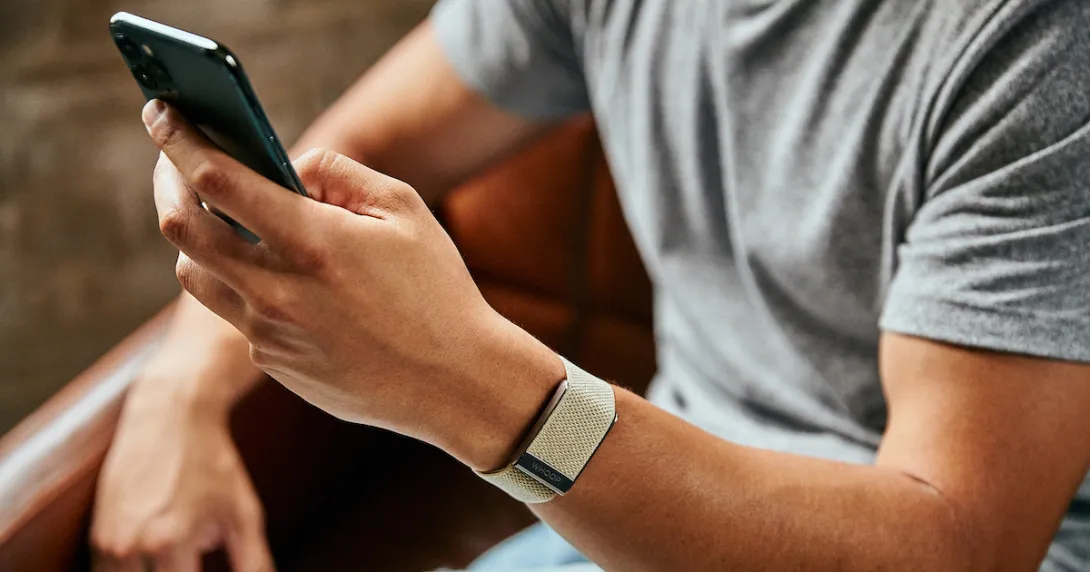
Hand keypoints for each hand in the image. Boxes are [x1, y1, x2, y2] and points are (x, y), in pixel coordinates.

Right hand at [92, 380, 271, 571]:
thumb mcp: (242, 510)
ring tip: (180, 549)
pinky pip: (110, 570)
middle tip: (194, 552)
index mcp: (169, 542)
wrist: (170, 412)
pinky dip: (134, 569)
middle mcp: (131, 545)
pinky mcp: (96, 531)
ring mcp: (108, 539)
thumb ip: (253, 558)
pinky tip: (160, 547)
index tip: (202, 566)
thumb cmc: (212, 461)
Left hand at [142, 100, 563, 470]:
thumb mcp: (404, 210)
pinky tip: (285, 281)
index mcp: (312, 242)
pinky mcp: (274, 363)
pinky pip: (237, 313)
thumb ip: (339, 174)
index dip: (178, 140)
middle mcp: (277, 290)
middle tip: (172, 167)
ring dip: (198, 240)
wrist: (454, 382)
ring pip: (196, 275)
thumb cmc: (437, 290)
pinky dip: (245, 285)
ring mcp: (269, 333)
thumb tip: (288, 168)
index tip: (161, 114)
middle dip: (166, 184)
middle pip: (181, 229)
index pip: (216, 180)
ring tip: (222, 222)